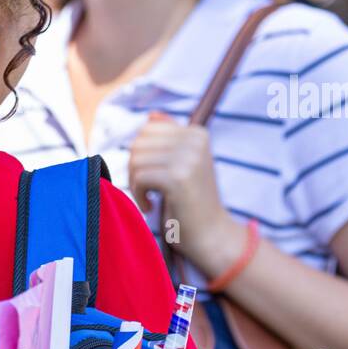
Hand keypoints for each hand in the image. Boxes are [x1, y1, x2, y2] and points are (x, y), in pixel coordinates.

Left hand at [127, 112, 243, 276]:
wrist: (212, 234)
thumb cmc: (191, 201)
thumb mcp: (182, 164)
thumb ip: (169, 140)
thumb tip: (151, 115)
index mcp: (197, 132)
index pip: (147, 130)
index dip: (140, 154)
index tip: (151, 176)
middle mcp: (195, 140)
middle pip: (138, 144)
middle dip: (135, 169)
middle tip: (146, 190)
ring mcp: (189, 158)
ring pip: (136, 160)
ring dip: (136, 184)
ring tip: (150, 198)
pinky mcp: (179, 178)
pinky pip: (140, 178)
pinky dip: (138, 195)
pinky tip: (150, 206)